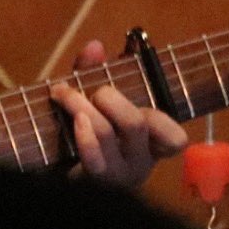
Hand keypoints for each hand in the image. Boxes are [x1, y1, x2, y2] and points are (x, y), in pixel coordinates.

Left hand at [51, 40, 187, 187]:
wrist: (54, 171)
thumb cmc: (83, 130)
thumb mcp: (96, 99)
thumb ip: (98, 72)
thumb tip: (95, 46)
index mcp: (149, 145)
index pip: (175, 140)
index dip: (163, 121)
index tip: (142, 103)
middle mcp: (137, 164)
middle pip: (135, 124)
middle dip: (110, 98)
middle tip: (95, 92)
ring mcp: (114, 176)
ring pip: (107, 134)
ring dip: (82, 105)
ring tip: (64, 93)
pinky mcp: (91, 182)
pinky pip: (92, 159)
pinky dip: (83, 135)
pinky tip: (75, 120)